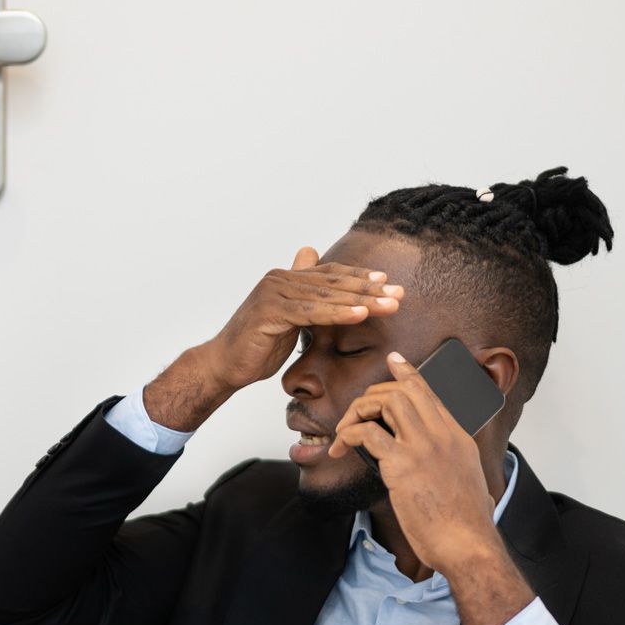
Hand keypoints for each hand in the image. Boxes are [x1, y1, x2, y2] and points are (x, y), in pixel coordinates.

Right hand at [199, 246, 403, 391]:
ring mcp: (274, 292)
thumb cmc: (256, 344)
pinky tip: (360, 315)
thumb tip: (311, 260)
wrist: (225, 364)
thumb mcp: (288, 318)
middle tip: (399, 294)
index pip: (331, 274)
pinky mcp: (270, 310)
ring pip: (326, 295)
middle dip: (369, 289)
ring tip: (388, 305)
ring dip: (361, 300)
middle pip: (333, 282)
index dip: (360, 278)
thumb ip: (304, 295)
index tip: (388, 283)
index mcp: (286, 278)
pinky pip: (311, 312)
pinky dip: (338, 313)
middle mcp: (279, 278)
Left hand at [325, 350, 497, 570]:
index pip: (430, 392)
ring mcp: (422, 447)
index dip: (408, 374)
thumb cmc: (465, 521)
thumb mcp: (469, 479)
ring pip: (385, 403)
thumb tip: (441, 463)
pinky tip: (340, 448)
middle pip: (403, 391)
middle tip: (356, 413)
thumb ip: (455, 462)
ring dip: (358, 411)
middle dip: (373, 395)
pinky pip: (367, 433)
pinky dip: (348, 435)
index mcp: (458, 436)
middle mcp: (441, 434)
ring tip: (345, 431)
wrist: (467, 543)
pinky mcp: (402, 465)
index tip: (394, 361)